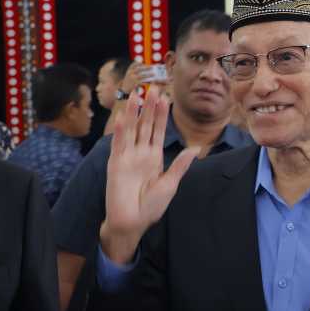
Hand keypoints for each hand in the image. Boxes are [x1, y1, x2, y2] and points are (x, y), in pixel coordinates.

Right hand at [99, 87, 198, 263]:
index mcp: (154, 158)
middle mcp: (140, 154)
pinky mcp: (116, 165)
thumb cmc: (151, 207)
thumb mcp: (170, 185)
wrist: (132, 222)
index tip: (165, 98)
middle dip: (149, 108)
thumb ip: (179, 166)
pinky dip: (121, 131)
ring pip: (132, 130)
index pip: (158, 131)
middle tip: (154, 88)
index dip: (161, 115)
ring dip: (134, 113)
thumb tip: (194, 149)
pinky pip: (118, 145)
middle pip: (145, 126)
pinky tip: (124, 117)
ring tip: (137, 95)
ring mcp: (127, 157)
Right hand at [119, 59, 150, 94]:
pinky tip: (151, 81)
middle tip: (152, 67)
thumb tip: (145, 66)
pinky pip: (142, 82)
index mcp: (129, 70)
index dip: (140, 63)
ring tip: (154, 74)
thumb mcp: (130, 73)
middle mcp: (130, 73)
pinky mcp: (134, 84)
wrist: (124, 87)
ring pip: (141, 76)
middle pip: (139, 69)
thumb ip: (135, 69)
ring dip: (148, 75)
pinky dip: (147, 82)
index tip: (145, 63)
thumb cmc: (130, 79)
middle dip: (146, 68)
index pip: (134, 64)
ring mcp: (132, 79)